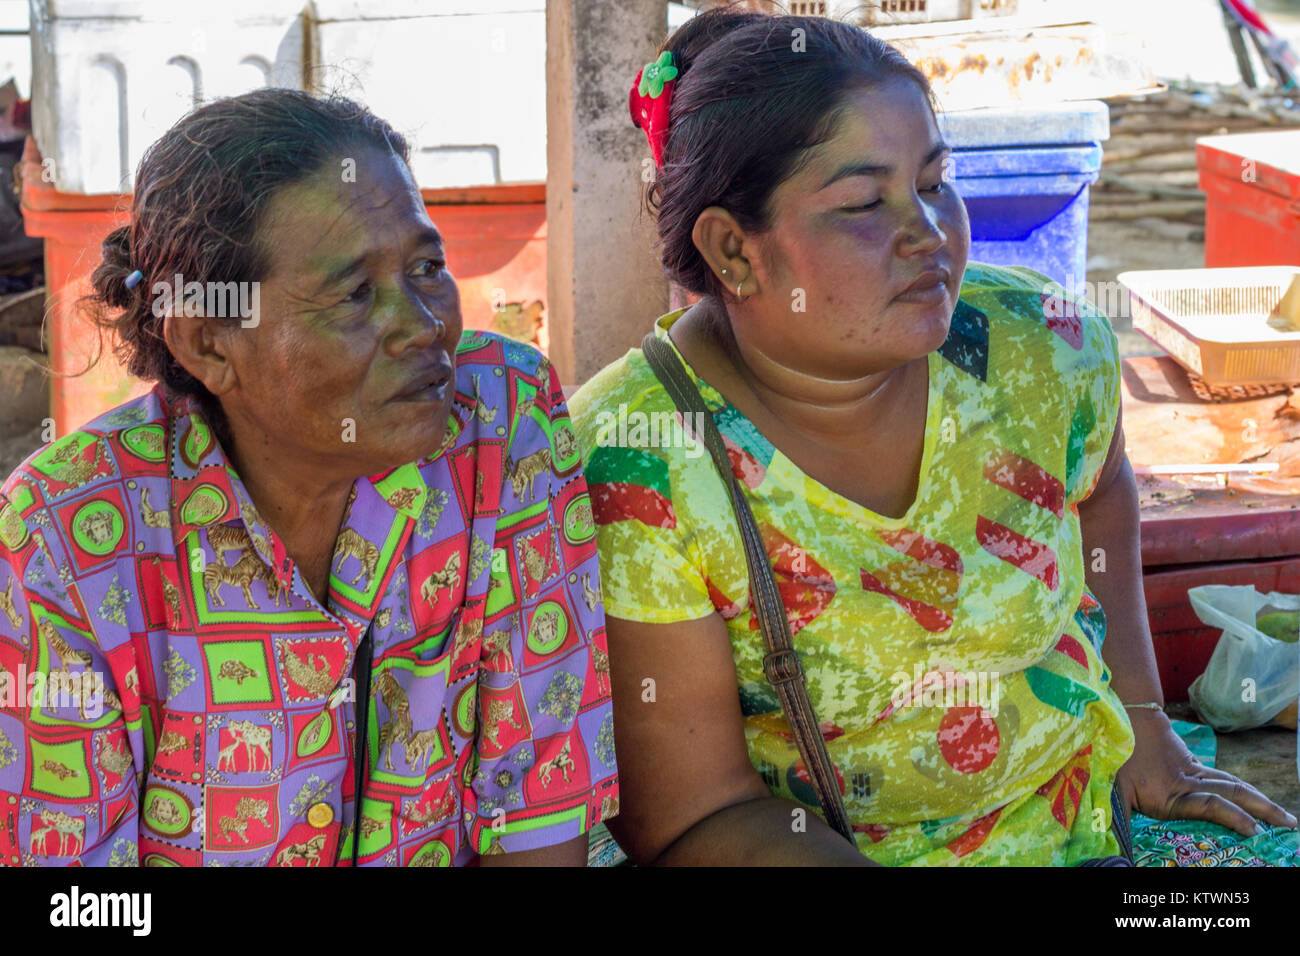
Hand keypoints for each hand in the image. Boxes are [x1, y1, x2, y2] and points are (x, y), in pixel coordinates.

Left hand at [1115, 708, 1297, 836]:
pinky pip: (1226, 778)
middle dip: (1263, 810)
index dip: (1233, 818)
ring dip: (1260, 800)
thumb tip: (1117, 852)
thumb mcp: (1112, 790)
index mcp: (1171, 794)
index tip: (1254, 830)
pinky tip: (1256, 800)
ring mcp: (1195, 771)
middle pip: (1234, 794)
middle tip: (1289, 825)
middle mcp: (1189, 782)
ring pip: (1234, 784)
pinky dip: (1244, 790)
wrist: (1127, 717)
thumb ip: (1116, 820)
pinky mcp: (1196, 764)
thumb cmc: (1117, 756)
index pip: (1210, 806)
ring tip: (1283, 816)